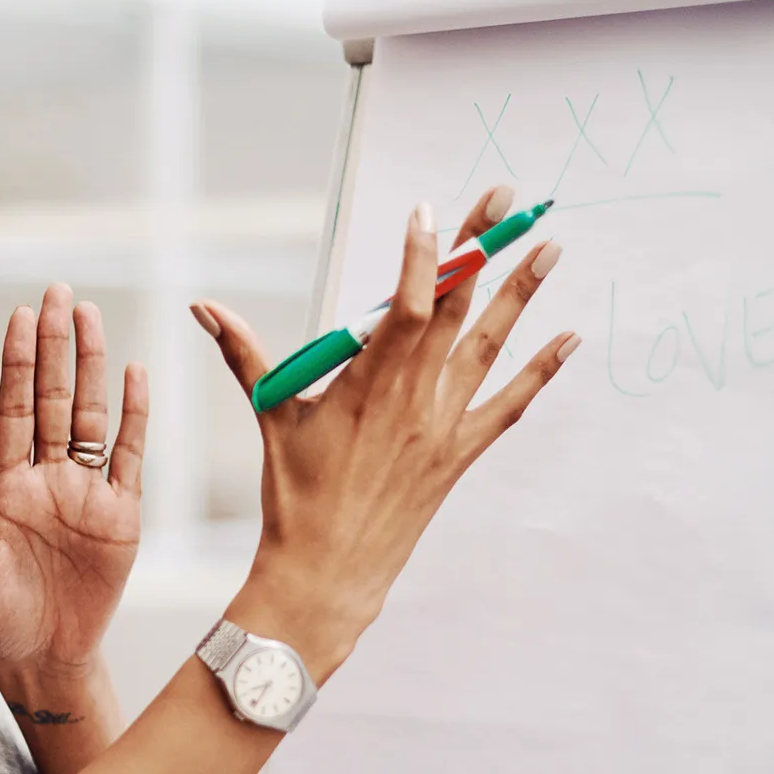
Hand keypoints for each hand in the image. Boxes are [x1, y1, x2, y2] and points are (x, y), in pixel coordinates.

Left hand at [0, 285, 147, 677]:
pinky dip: (135, 416)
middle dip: (55, 345)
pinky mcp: (121, 516)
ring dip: (92, 366)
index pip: (14, 412)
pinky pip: (130, 457)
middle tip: (57, 292)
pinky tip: (135, 374)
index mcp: (8, 487)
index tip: (18, 316)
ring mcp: (86, 493)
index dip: (18, 365)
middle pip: (54, 398)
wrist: (47, 656)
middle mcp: (48, 478)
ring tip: (90, 315)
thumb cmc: (0, 623)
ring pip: (92, 416)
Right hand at [196, 188, 577, 682]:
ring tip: (551, 248)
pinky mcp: (458, 454)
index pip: (403, 307)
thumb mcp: (270, 416)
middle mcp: (411, 400)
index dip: (421, 257)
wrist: (328, 571)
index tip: (429, 212)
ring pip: (489, 347)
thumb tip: (204, 308)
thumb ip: (244, 354)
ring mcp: (440, 426)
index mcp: (365, 385)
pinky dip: (541, 372)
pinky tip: (569, 339)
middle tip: (507, 201)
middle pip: (454, 308)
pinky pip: (509, 406)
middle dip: (480, 249)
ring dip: (522, 295)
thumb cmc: (294, 497)